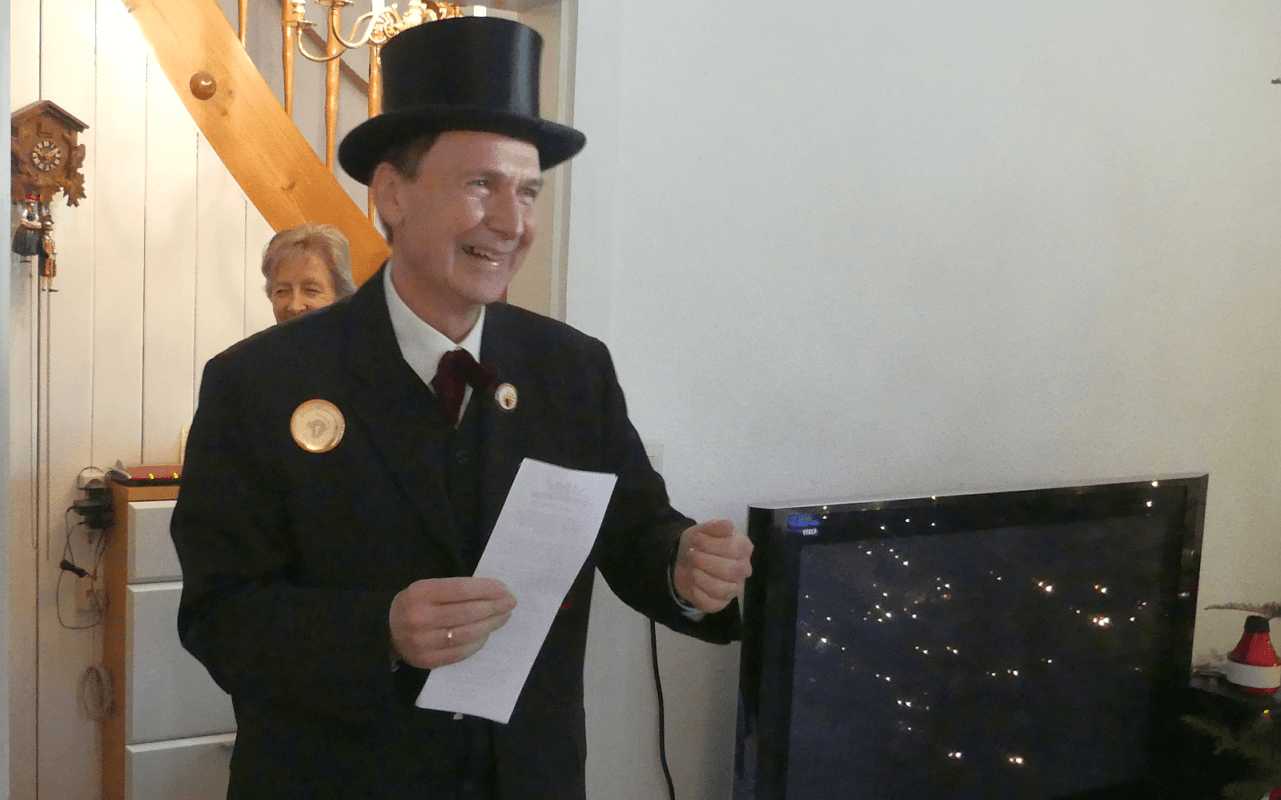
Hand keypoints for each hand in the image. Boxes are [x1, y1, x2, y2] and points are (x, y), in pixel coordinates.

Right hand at [389, 577, 516, 668]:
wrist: (383, 632)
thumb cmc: (413, 605)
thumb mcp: (425, 588)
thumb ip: (452, 589)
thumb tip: (492, 592)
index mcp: (420, 593)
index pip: (461, 589)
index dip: (486, 589)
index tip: (504, 588)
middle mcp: (420, 617)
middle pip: (467, 612)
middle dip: (494, 606)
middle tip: (511, 603)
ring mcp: (423, 641)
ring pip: (466, 633)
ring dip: (490, 624)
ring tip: (503, 617)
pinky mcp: (427, 660)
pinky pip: (460, 652)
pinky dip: (477, 643)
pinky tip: (486, 634)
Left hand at [672, 519, 752, 613]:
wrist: (684, 560)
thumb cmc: (699, 544)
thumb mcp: (702, 531)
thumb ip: (714, 527)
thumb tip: (728, 524)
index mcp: (744, 548)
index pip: (734, 548)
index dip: (712, 544)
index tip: (696, 539)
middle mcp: (743, 570)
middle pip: (729, 570)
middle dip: (705, 561)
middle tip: (691, 554)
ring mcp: (734, 589)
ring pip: (721, 589)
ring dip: (701, 577)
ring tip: (691, 568)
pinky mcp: (721, 603)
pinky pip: (711, 603)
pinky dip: (697, 592)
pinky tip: (692, 583)